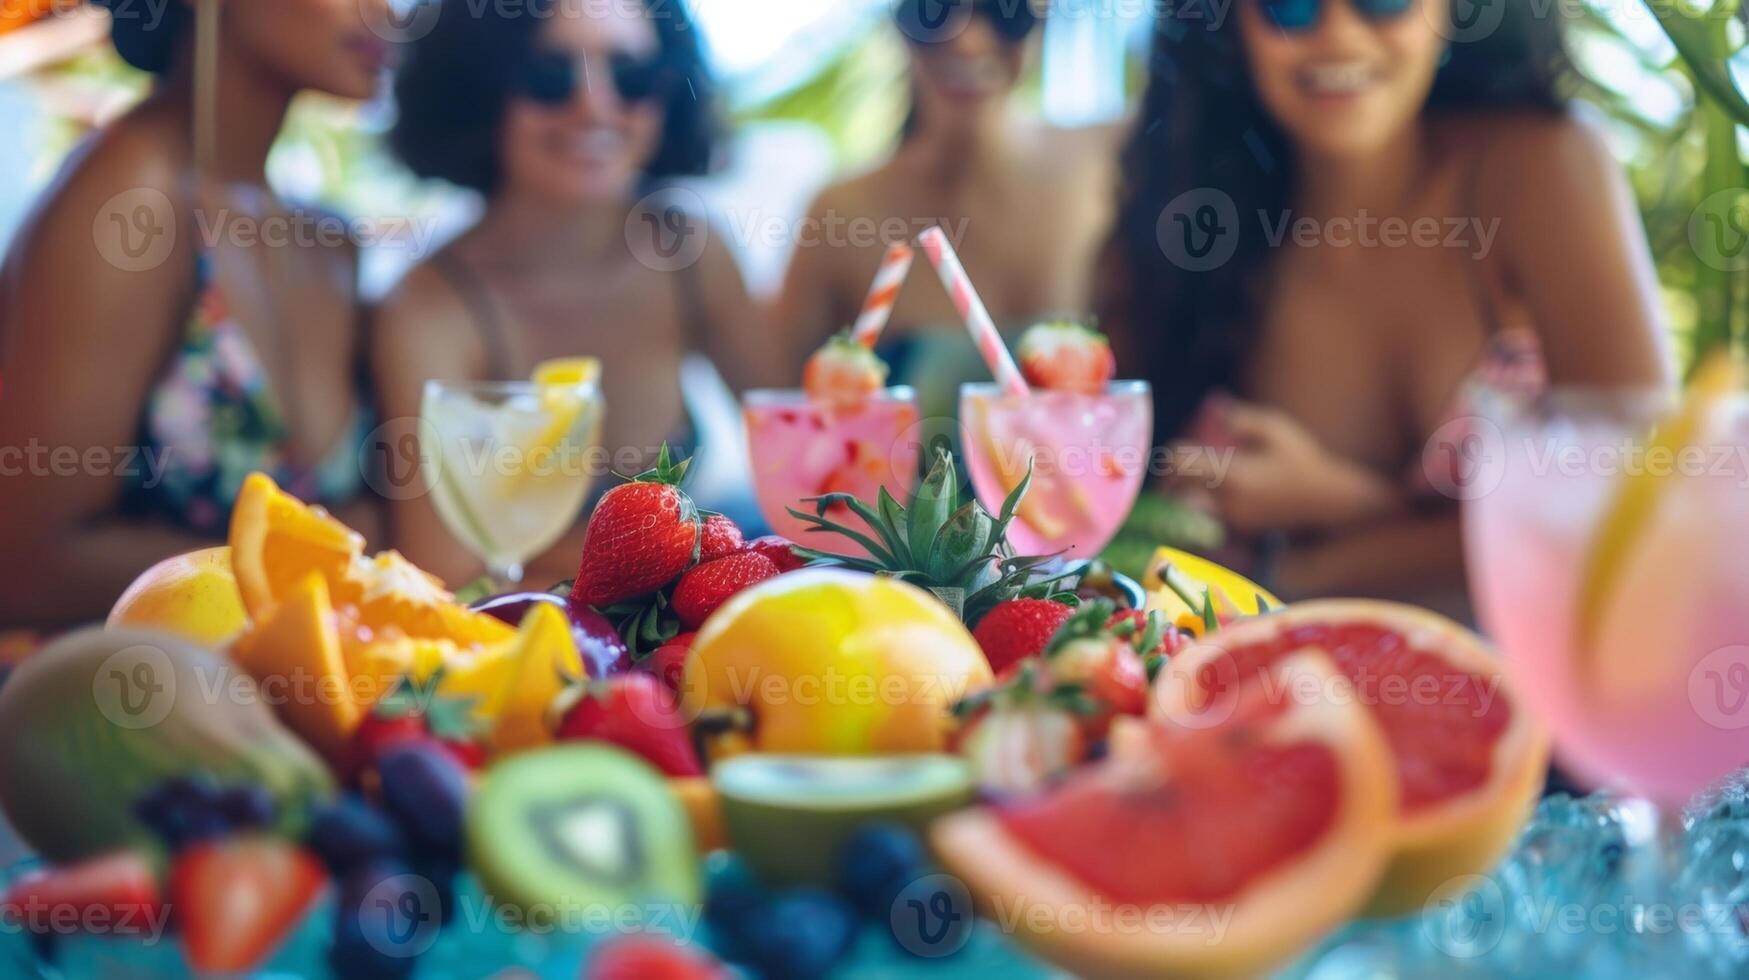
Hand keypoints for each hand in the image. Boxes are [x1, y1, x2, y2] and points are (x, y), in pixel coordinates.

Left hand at [1173, 399, 1400, 535]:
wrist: (1327, 500)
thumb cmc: (1304, 460)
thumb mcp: (1277, 429)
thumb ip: (1244, 419)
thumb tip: (1218, 414)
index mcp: (1234, 474)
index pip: (1184, 464)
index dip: (1173, 453)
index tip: (1175, 447)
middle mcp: (1228, 501)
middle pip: (1178, 490)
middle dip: (1169, 478)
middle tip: (1168, 468)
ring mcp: (1233, 518)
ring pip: (1188, 509)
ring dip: (1180, 495)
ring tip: (1179, 482)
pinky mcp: (1239, 528)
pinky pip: (1206, 518)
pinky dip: (1197, 506)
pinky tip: (1201, 494)